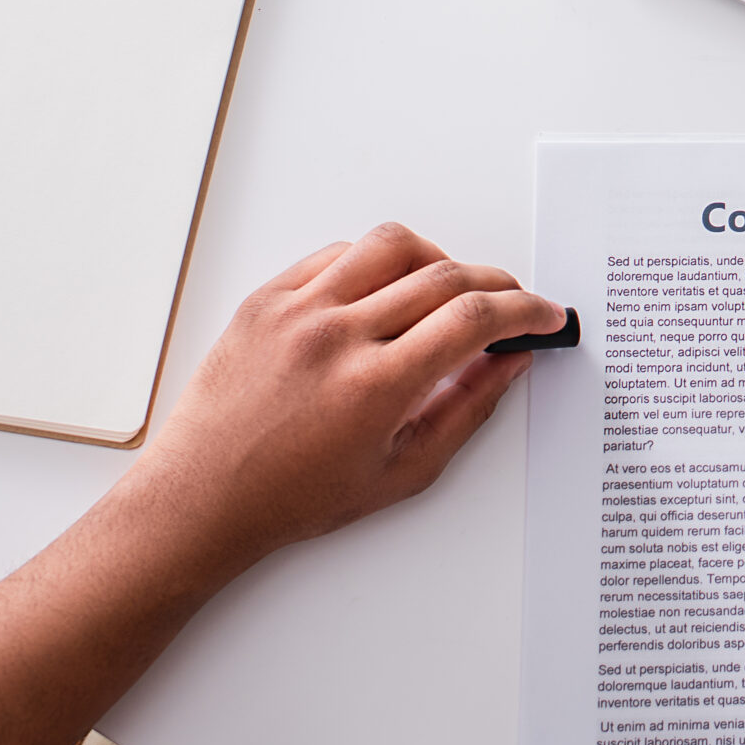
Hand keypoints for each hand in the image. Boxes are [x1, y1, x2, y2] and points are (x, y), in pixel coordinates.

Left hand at [116, 222, 568, 582]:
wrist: (200, 499)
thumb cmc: (292, 498)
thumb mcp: (401, 471)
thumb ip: (466, 411)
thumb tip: (510, 363)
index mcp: (373, 387)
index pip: (473, 319)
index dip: (525, 311)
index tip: (543, 316)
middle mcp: (335, 337)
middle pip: (445, 276)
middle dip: (497, 285)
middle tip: (511, 305)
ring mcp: (296, 311)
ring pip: (393, 244)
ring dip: (439, 259)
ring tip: (448, 291)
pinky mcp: (265, 299)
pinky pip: (338, 254)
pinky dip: (377, 263)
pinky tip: (387, 291)